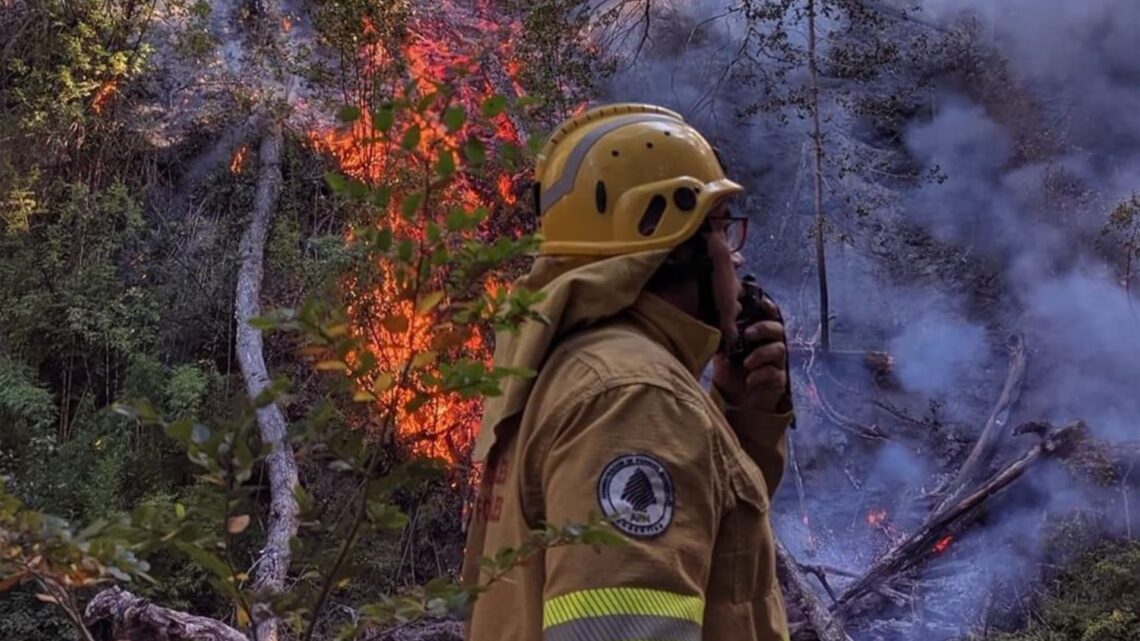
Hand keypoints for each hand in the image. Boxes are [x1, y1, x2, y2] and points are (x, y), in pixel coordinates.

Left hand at [712, 297, 789, 413]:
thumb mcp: (723, 352)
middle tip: (747, 334)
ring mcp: (777, 363)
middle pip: (778, 329)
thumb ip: (724, 336)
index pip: (770, 317)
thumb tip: (717, 318)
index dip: (769, 308)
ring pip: (779, 349)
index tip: (762, 303)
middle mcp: (772, 345)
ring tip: (746, 363)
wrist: (733, 401)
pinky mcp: (778, 380)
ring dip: (761, 354)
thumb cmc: (730, 372)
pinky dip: (760, 375)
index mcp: (760, 336)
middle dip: (763, 328)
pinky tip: (748, 381)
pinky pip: (775, 373)